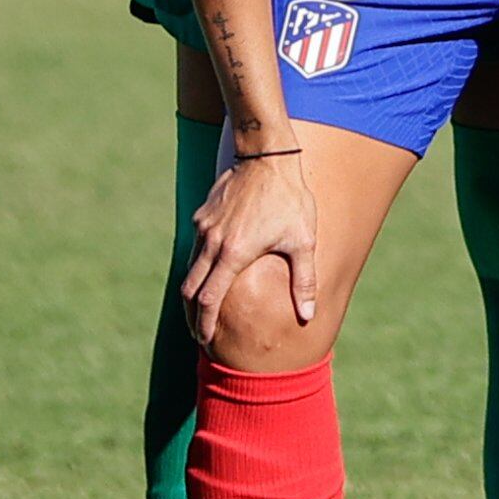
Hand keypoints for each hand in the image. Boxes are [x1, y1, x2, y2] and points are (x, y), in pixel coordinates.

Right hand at [183, 141, 320, 345]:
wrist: (267, 157)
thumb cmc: (290, 199)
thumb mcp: (303, 241)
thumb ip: (304, 280)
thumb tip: (308, 314)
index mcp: (234, 254)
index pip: (208, 300)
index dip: (205, 324)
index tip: (205, 341)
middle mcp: (211, 243)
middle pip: (190, 290)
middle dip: (193, 316)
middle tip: (199, 334)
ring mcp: (203, 228)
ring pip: (190, 268)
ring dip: (193, 293)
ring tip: (202, 311)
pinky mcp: (202, 216)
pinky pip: (195, 248)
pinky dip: (198, 267)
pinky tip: (209, 274)